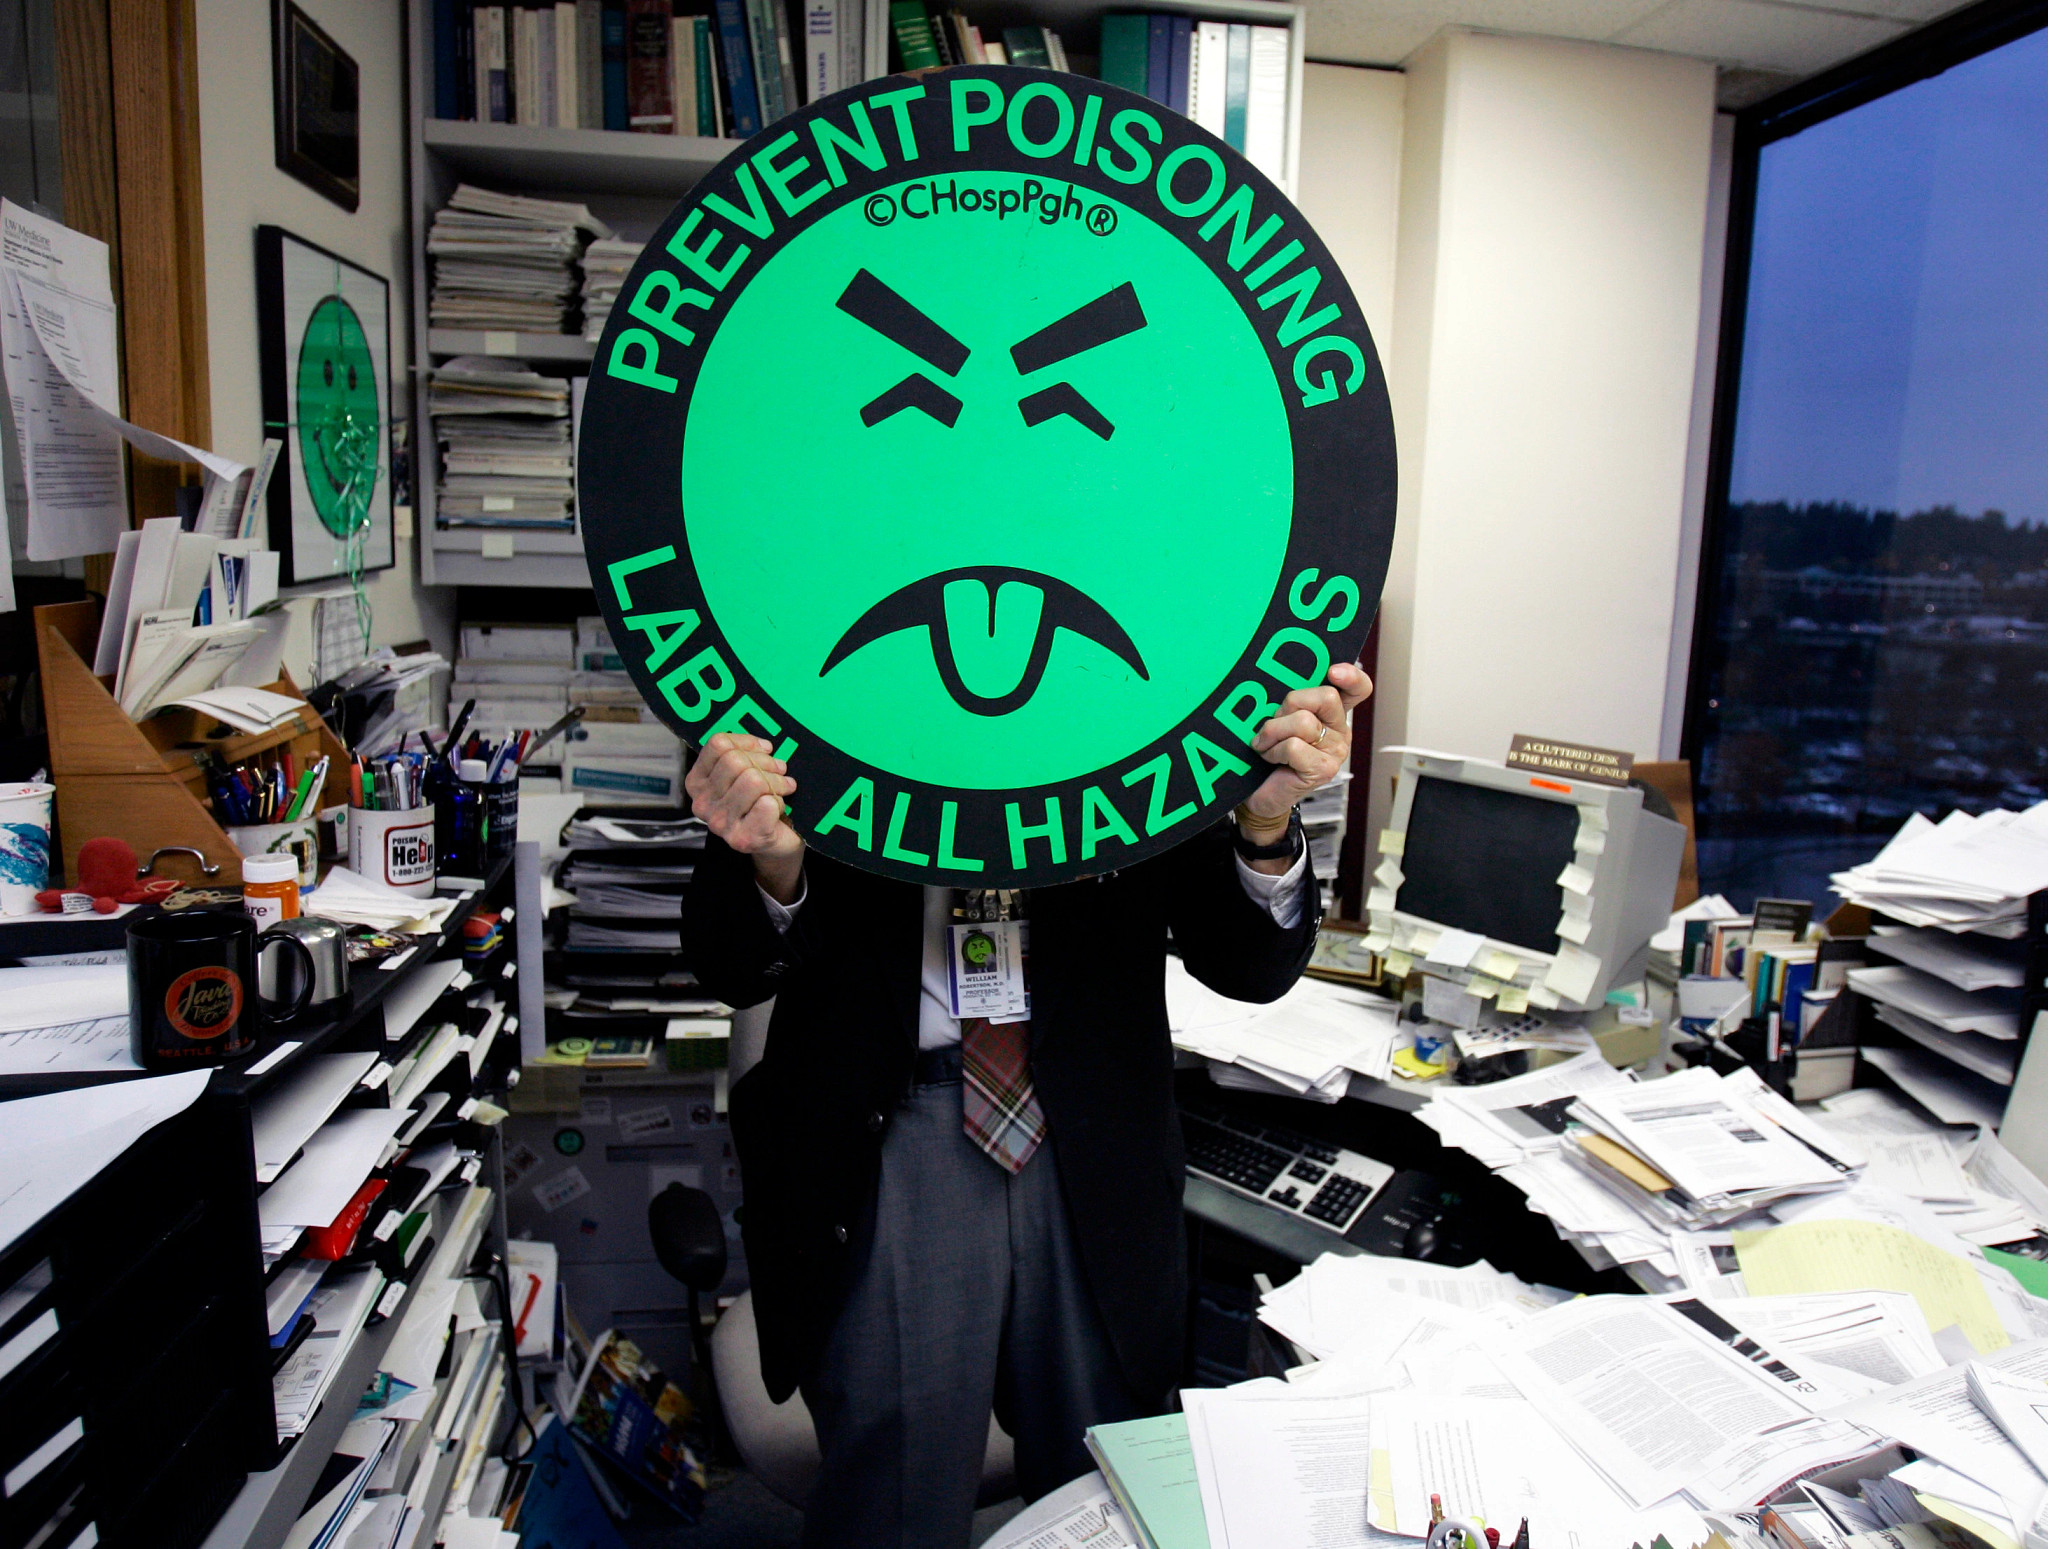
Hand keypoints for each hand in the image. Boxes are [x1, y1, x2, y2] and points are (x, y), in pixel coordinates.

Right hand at [685, 733, 803, 901]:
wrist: (775, 841)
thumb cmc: (759, 802)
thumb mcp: (742, 774)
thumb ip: (741, 754)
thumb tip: (763, 745)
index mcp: (696, 782)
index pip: (719, 744)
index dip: (748, 742)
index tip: (765, 750)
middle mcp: (702, 804)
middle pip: (736, 761)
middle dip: (767, 763)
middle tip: (779, 772)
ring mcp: (720, 824)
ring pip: (753, 780)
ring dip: (776, 782)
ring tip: (782, 789)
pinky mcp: (742, 840)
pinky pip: (767, 803)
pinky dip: (779, 802)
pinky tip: (778, 809)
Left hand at [1242, 661, 1373, 830]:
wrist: (1258, 793)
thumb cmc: (1268, 752)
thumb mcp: (1280, 718)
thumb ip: (1290, 701)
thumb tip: (1281, 677)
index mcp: (1332, 714)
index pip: (1358, 689)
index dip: (1351, 676)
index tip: (1332, 671)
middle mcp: (1340, 732)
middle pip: (1326, 696)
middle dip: (1290, 704)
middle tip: (1276, 722)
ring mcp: (1335, 752)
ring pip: (1303, 722)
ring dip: (1274, 731)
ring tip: (1267, 744)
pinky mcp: (1322, 770)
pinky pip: (1294, 746)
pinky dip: (1273, 750)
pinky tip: (1270, 759)